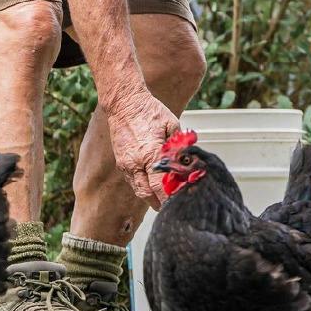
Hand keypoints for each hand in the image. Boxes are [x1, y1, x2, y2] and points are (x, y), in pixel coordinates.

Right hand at [108, 91, 178, 207]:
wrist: (124, 104)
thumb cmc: (149, 112)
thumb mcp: (172, 125)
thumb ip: (179, 146)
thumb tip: (190, 162)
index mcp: (150, 153)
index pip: (161, 185)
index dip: (171, 196)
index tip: (182, 200)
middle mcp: (136, 163)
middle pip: (149, 195)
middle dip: (162, 203)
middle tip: (174, 206)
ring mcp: (126, 164)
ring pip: (140, 191)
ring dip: (152, 197)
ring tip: (165, 199)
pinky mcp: (121, 163)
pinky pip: (133, 182)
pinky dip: (144, 188)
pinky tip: (153, 186)